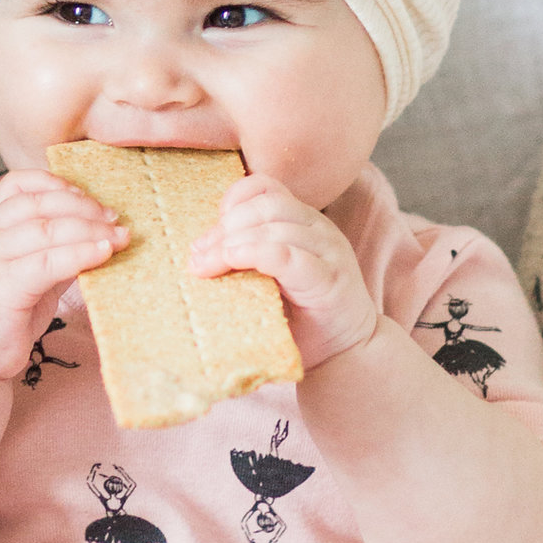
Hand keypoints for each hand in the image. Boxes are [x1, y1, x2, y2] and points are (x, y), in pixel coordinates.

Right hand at [0, 169, 124, 386]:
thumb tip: (96, 235)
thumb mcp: (23, 276)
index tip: (86, 195)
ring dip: (90, 229)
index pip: (17, 185)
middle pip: (38, 203)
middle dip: (83, 206)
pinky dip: (81, 253)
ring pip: (47, 229)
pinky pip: (48, 262)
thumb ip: (49, 252)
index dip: (55, 183)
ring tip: (119, 236)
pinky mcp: (1, 288)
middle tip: (114, 218)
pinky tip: (104, 253)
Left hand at [191, 176, 378, 369]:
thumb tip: (196, 253)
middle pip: (265, 203)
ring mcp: (328, 252)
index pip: (265, 187)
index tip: (209, 236)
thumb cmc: (301, 320)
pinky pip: (287, 254)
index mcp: (303, 223)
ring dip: (230, 242)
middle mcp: (318, 230)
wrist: (347, 356)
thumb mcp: (268, 280)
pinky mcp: (329, 279)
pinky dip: (254, 252)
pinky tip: (234, 261)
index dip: (232, 201)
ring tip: (206, 266)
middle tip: (198, 256)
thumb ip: (245, 259)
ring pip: (274, 224)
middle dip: (224, 226)